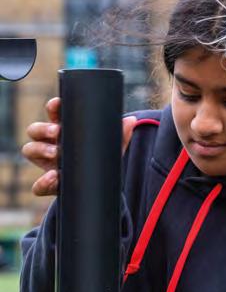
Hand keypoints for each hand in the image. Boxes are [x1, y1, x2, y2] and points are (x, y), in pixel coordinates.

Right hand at [22, 96, 136, 195]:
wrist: (98, 186)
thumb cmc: (98, 159)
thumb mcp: (111, 147)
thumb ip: (120, 134)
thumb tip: (130, 121)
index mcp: (64, 129)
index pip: (53, 113)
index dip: (53, 107)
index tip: (58, 104)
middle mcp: (50, 142)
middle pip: (35, 129)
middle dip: (43, 128)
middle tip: (57, 131)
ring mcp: (46, 162)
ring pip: (30, 150)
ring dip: (40, 149)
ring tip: (56, 153)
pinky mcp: (47, 184)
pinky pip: (38, 184)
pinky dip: (43, 182)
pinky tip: (55, 178)